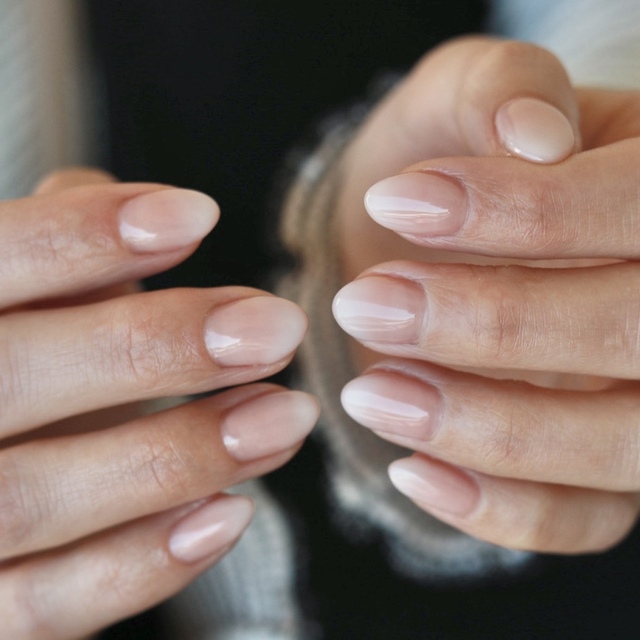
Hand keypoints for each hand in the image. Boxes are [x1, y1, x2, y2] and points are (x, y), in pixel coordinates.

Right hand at [0, 169, 318, 638]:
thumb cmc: (9, 367)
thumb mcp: (18, 304)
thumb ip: (58, 260)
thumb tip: (136, 203)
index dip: (81, 236)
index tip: (195, 215)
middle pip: (12, 375)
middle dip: (155, 347)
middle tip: (273, 328)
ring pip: (35, 497)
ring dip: (178, 456)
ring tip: (283, 417)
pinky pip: (46, 604)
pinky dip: (142, 563)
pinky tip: (230, 514)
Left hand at [331, 37, 639, 553]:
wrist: (425, 234)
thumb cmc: (451, 159)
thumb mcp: (461, 100)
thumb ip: (498, 89)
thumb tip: (538, 132)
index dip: (525, 213)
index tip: (396, 202)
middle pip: (634, 330)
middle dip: (489, 324)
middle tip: (364, 303)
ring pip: (617, 443)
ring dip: (482, 425)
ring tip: (372, 393)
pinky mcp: (606, 472)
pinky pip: (581, 518)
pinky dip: (494, 507)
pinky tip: (409, 470)